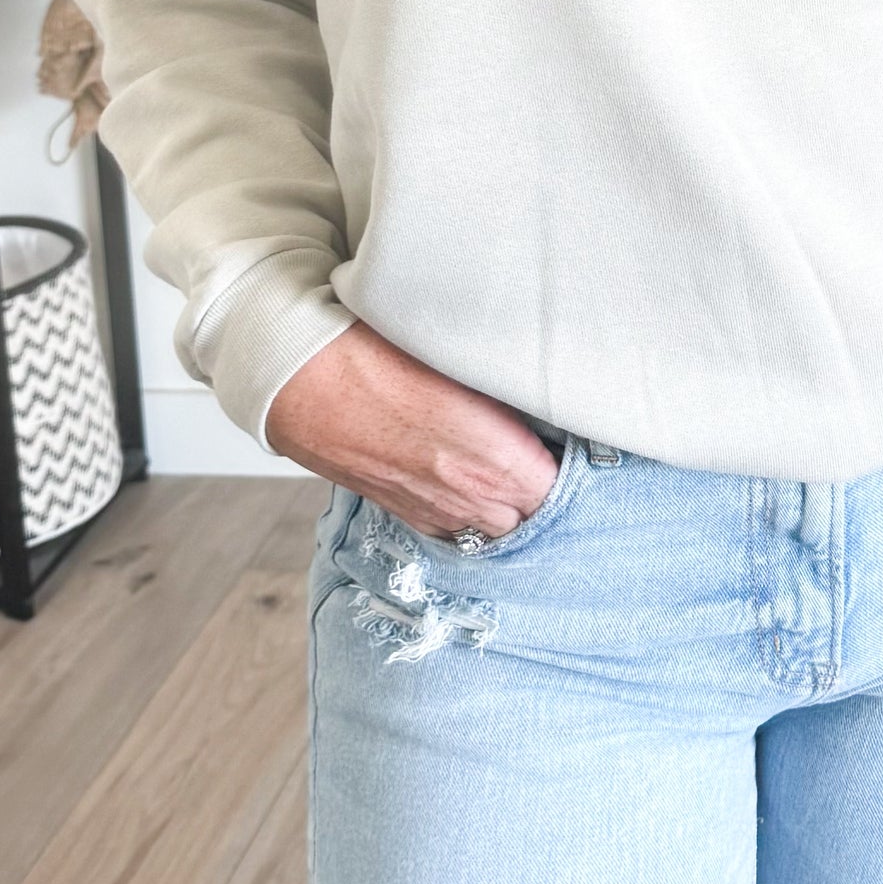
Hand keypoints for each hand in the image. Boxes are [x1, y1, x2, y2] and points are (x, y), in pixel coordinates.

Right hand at [266, 320, 559, 541]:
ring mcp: (436, 512)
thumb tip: (543, 395)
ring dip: (510, 506)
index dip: (574, 466)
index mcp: (498, 461)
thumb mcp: (465, 363)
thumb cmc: (381, 356)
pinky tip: (469, 482)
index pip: (566, 488)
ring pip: (496, 527)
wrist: (306, 379)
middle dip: (546, 492)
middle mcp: (471, 498)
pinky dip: (470, 513)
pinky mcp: (404, 513)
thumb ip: (512, 393)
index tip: (576, 443)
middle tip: (547, 455)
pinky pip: (456, 528)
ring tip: (511, 471)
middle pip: (535, 516)